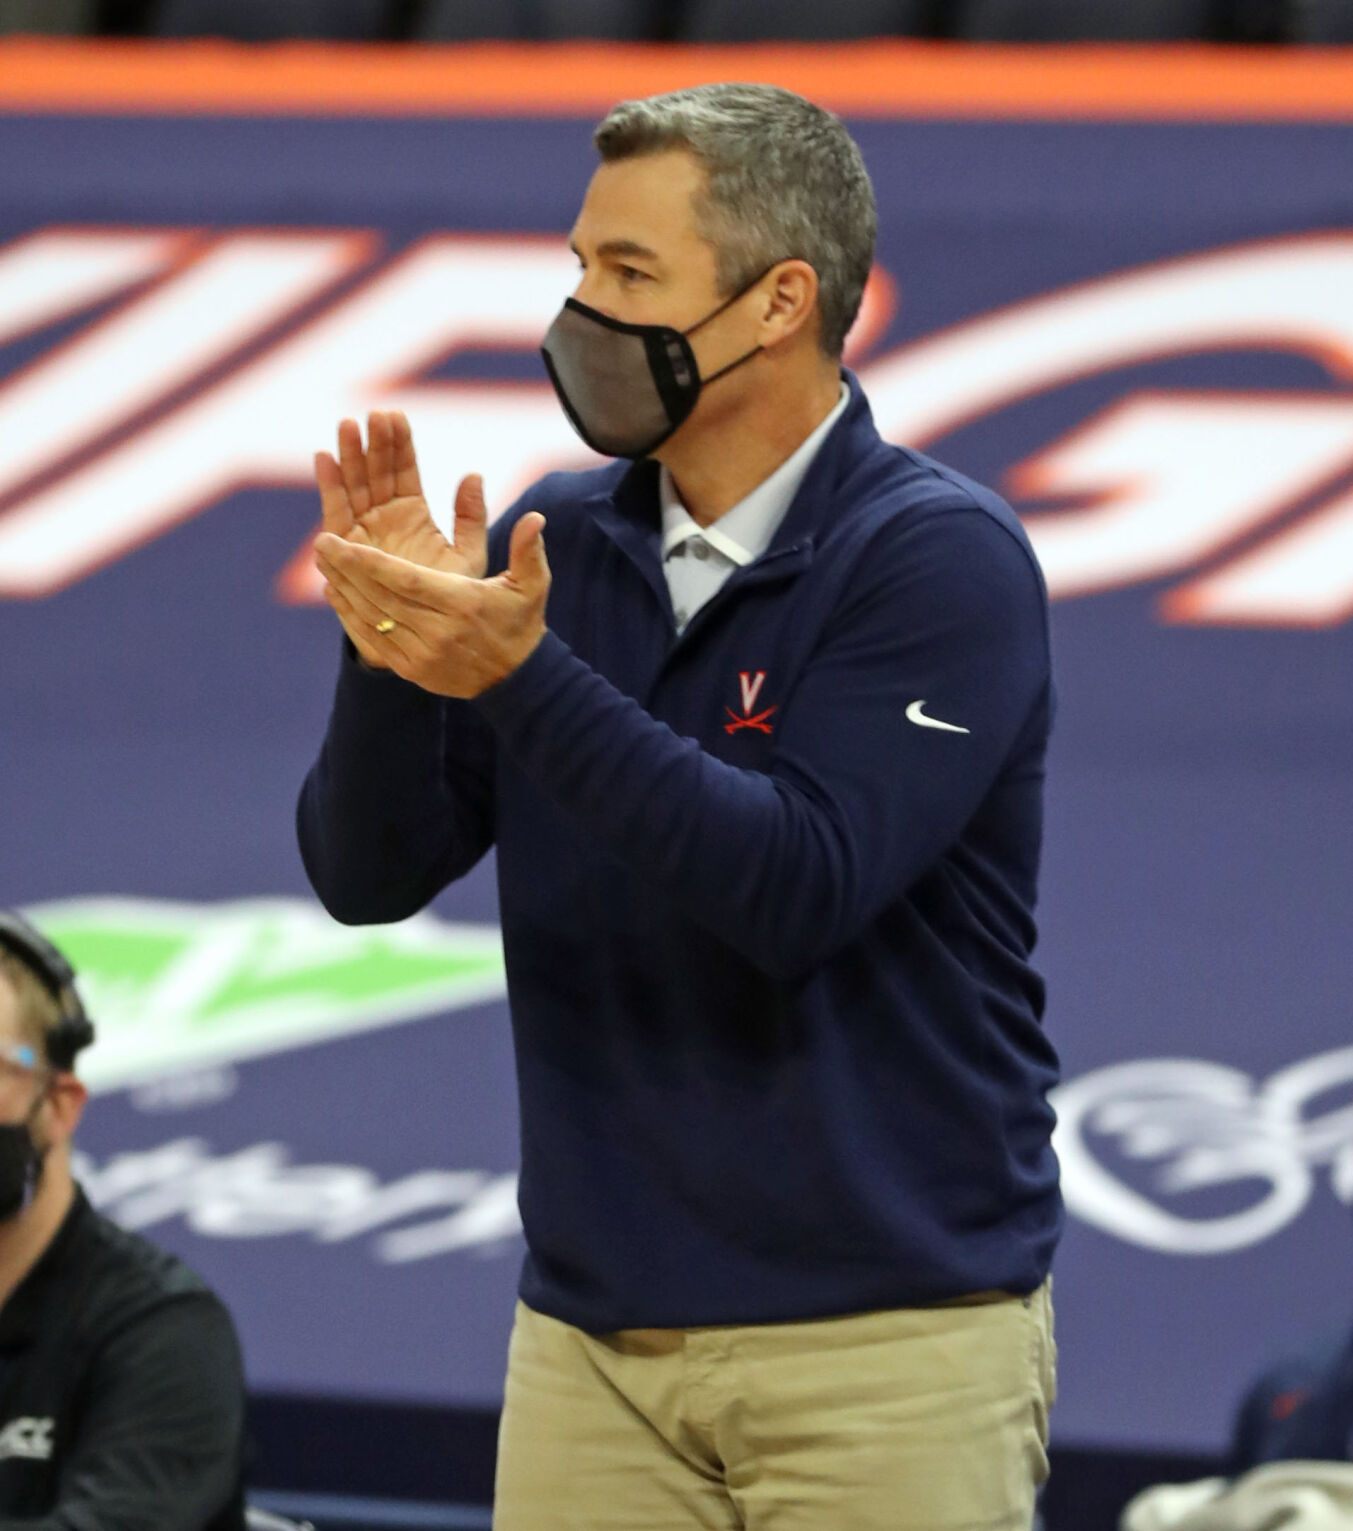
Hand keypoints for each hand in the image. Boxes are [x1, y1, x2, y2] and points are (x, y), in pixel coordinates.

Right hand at [314, 410, 488, 666]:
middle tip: (371, 414)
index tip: (396, 416)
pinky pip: (336, 514)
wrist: (431, 639)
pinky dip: (329, 487)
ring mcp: (364, 532)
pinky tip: (324, 458)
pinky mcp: (348, 550)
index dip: (400, 445)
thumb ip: (472, 517)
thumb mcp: (469, 555)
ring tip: (347, 426)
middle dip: (372, 443)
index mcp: (414, 515)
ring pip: (354, 487)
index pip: (405, 471)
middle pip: (375, 472)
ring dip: (349, 457)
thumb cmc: (454, 599)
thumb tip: (474, 474)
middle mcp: (385, 519)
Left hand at [315, 511, 550, 699]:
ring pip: (373, 617)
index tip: (341, 542)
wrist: (518, 681)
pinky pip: (374, 640)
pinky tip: (335, 593)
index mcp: (462, 604)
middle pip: (381, 597)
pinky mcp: (413, 670)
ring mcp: (423, 654)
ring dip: (344, 588)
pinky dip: (351, 616)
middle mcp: (438, 631)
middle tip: (320, 541)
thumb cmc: (521, 624)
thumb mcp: (532, 586)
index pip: (406, 581)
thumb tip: (535, 517)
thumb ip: (528, 549)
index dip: (370, 563)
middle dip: (347, 569)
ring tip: (323, 561)